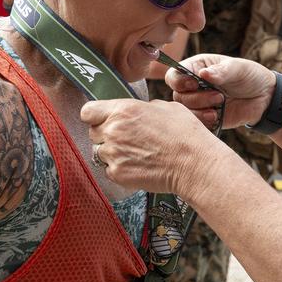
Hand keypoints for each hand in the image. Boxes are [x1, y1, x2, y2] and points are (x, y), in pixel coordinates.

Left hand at [80, 98, 231, 196]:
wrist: (194, 163)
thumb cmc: (185, 133)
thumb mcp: (165, 107)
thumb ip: (143, 108)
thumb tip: (138, 111)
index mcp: (122, 110)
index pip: (88, 111)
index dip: (95, 116)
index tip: (102, 120)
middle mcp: (113, 131)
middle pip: (93, 133)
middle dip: (106, 135)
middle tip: (127, 139)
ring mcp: (113, 154)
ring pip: (100, 153)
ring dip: (112, 153)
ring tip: (135, 155)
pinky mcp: (117, 174)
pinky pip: (109, 170)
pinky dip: (120, 169)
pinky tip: (138, 166)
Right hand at [166, 54, 275, 129]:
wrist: (265, 97)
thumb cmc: (250, 76)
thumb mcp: (238, 68)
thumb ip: (220, 71)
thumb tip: (203, 74)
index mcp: (197, 68)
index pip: (174, 75)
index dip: (179, 81)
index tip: (195, 84)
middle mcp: (194, 86)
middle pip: (178, 96)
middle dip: (196, 98)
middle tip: (219, 96)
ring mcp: (199, 103)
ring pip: (185, 112)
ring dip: (199, 111)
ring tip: (218, 108)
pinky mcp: (206, 118)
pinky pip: (196, 124)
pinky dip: (203, 122)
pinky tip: (216, 117)